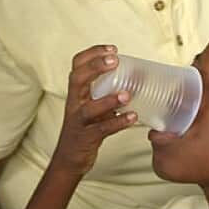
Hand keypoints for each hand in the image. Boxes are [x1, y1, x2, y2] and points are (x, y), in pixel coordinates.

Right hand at [53, 45, 135, 174]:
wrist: (70, 159)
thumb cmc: (87, 128)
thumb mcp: (95, 107)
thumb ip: (109, 93)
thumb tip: (139, 77)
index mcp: (76, 93)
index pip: (77, 65)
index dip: (92, 53)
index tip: (112, 49)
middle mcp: (74, 103)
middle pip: (77, 79)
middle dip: (95, 66)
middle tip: (115, 60)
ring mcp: (79, 121)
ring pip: (88, 108)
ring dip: (108, 99)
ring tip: (127, 94)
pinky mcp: (86, 138)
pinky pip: (101, 129)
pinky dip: (117, 123)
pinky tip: (132, 117)